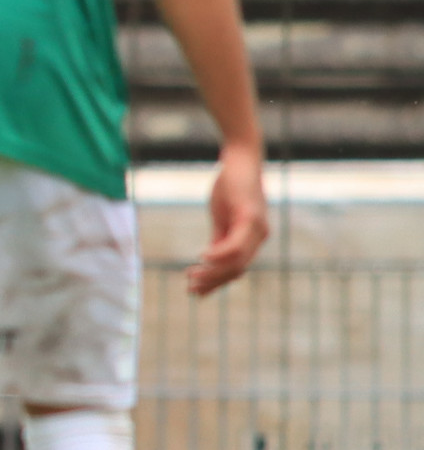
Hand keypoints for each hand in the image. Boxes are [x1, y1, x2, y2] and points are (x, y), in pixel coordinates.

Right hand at [189, 142, 268, 297]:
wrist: (241, 158)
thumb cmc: (230, 184)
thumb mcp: (222, 216)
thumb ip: (219, 237)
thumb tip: (209, 259)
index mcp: (253, 238)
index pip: (236, 269)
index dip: (216, 283)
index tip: (195, 291)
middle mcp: (259, 236)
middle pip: (236, 270)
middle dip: (212, 282)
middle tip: (190, 289)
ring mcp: (257, 228)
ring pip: (236, 262)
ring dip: (212, 272)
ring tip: (192, 276)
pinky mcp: (250, 217)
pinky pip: (234, 245)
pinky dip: (217, 254)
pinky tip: (201, 257)